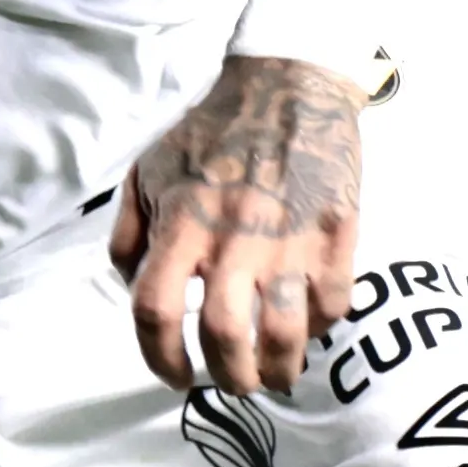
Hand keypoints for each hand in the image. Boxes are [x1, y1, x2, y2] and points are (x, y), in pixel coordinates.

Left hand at [111, 53, 362, 397]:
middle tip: (232, 382)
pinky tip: (307, 327)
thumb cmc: (212, 131)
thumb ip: (130, 235)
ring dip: (278, 368)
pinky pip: (332, 304)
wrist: (290, 84)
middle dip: (227, 376)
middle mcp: (233, 237)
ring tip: (274, 373)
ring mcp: (291, 238)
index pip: (155, 310)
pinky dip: (319, 328)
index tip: (175, 375)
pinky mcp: (337, 233)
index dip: (159, 358)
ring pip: (284, 333)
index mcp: (181, 223)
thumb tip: (134, 291)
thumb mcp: (147, 171)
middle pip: (223, 335)